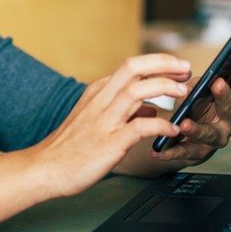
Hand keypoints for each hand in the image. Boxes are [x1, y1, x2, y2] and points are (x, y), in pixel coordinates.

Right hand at [30, 54, 193, 197]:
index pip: (131, 66)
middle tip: (186, 69)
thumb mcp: (94, 119)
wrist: (44, 169)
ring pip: (137, 91)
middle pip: (134, 68)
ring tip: (184, 93)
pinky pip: (140, 127)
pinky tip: (173, 130)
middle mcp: (100, 101)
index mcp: (97, 93)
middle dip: (164, 64)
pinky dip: (161, 125)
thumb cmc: (70, 148)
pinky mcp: (109, 143)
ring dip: (165, 88)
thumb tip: (150, 106)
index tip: (177, 66)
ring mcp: (104, 121)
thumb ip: (123, 110)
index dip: (158, 62)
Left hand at [153, 50, 230, 163]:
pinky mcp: (200, 153)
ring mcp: (217, 138)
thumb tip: (186, 77)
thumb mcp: (197, 90)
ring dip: (197, 128)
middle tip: (217, 83)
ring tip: (184, 123)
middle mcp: (230, 119)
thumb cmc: (196, 105)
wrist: (187, 137)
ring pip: (209, 133)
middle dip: (224, 95)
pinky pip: (185, 152)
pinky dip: (171, 152)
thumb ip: (197, 83)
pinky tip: (158, 151)